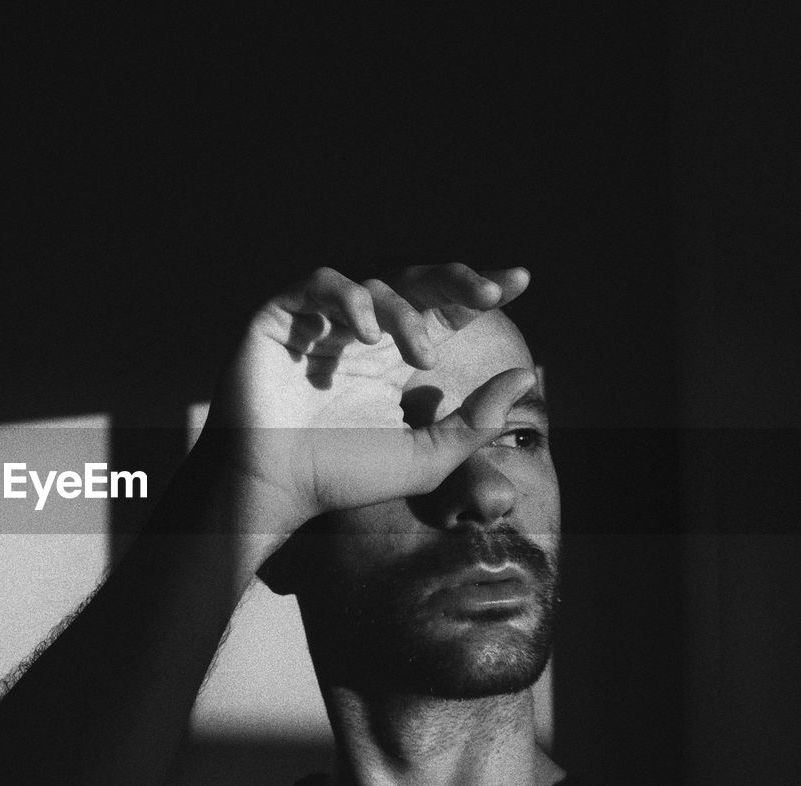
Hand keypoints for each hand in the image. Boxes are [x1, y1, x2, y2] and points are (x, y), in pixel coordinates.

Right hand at [205, 263, 534, 531]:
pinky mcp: (280, 318)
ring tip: (419, 355)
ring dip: (405, 314)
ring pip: (374, 285)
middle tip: (489, 293)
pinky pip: (318, 284)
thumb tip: (527, 376)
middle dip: (456, 280)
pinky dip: (349, 299)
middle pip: (414, 283)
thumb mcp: (425, 458)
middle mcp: (358, 336)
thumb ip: (474, 422)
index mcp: (391, 361)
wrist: (275, 489)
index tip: (520, 281)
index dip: (476, 293)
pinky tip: (369, 335)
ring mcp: (320, 324)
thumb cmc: (340, 478)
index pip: (441, 312)